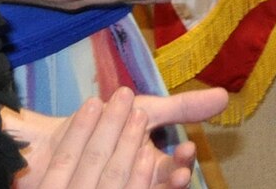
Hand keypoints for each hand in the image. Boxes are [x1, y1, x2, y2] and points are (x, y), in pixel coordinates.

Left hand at [9, 88, 227, 187]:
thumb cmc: (102, 124)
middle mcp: (133, 183)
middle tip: (180, 165)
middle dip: (171, 176)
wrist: (51, 141)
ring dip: (145, 178)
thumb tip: (225, 96)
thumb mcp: (147, 111)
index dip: (181, 164)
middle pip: (158, 185)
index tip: (187, 148)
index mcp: (148, 169)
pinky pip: (107, 187)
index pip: (172, 173)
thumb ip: (184, 107)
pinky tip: (113, 165)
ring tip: (152, 160)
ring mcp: (112, 188)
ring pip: (134, 188)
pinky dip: (114, 178)